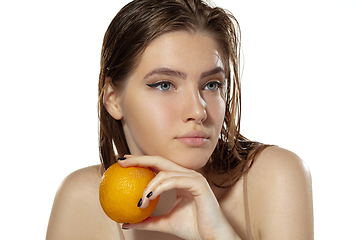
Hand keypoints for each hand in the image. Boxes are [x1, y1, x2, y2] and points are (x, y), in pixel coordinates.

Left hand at [118, 155, 239, 239]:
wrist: (211, 238)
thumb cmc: (192, 229)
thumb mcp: (164, 223)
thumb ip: (147, 220)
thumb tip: (126, 222)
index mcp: (180, 180)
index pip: (158, 166)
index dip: (141, 162)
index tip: (123, 163)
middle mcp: (187, 175)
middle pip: (160, 160)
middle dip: (139, 159)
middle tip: (122, 162)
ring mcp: (193, 177)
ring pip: (165, 171)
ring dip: (148, 185)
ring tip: (139, 200)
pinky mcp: (198, 183)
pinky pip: (174, 180)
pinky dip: (160, 187)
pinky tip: (149, 195)